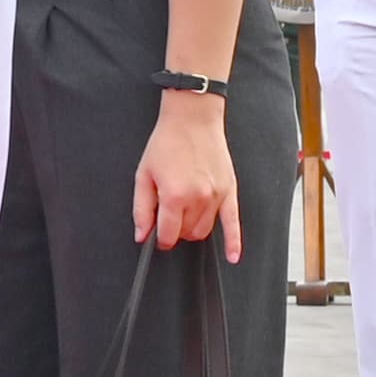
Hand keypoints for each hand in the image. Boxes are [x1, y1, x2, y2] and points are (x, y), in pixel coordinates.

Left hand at [134, 91, 240, 258]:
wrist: (192, 120)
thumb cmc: (166, 144)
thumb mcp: (143, 175)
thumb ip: (141, 209)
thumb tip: (142, 235)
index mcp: (174, 196)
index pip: (168, 234)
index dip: (160, 239)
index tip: (156, 239)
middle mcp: (198, 199)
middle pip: (187, 234)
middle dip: (175, 232)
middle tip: (167, 219)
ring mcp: (217, 197)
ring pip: (205, 231)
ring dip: (192, 230)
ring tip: (183, 216)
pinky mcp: (230, 192)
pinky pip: (234, 223)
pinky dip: (234, 242)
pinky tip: (233, 256)